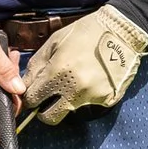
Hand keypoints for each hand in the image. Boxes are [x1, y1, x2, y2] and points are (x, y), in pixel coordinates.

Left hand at [20, 6, 147, 125]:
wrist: (122, 31)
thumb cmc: (85, 33)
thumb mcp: (53, 43)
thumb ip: (36, 67)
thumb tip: (25, 86)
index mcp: (58, 73)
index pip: (33, 100)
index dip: (30, 98)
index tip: (33, 93)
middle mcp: (75, 89)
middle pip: (50, 117)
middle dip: (45, 110)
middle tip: (48, 98)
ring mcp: (93, 97)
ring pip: (70, 110)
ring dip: (67, 101)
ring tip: (74, 81)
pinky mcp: (108, 99)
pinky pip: (89, 104)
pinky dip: (86, 96)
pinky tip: (90, 80)